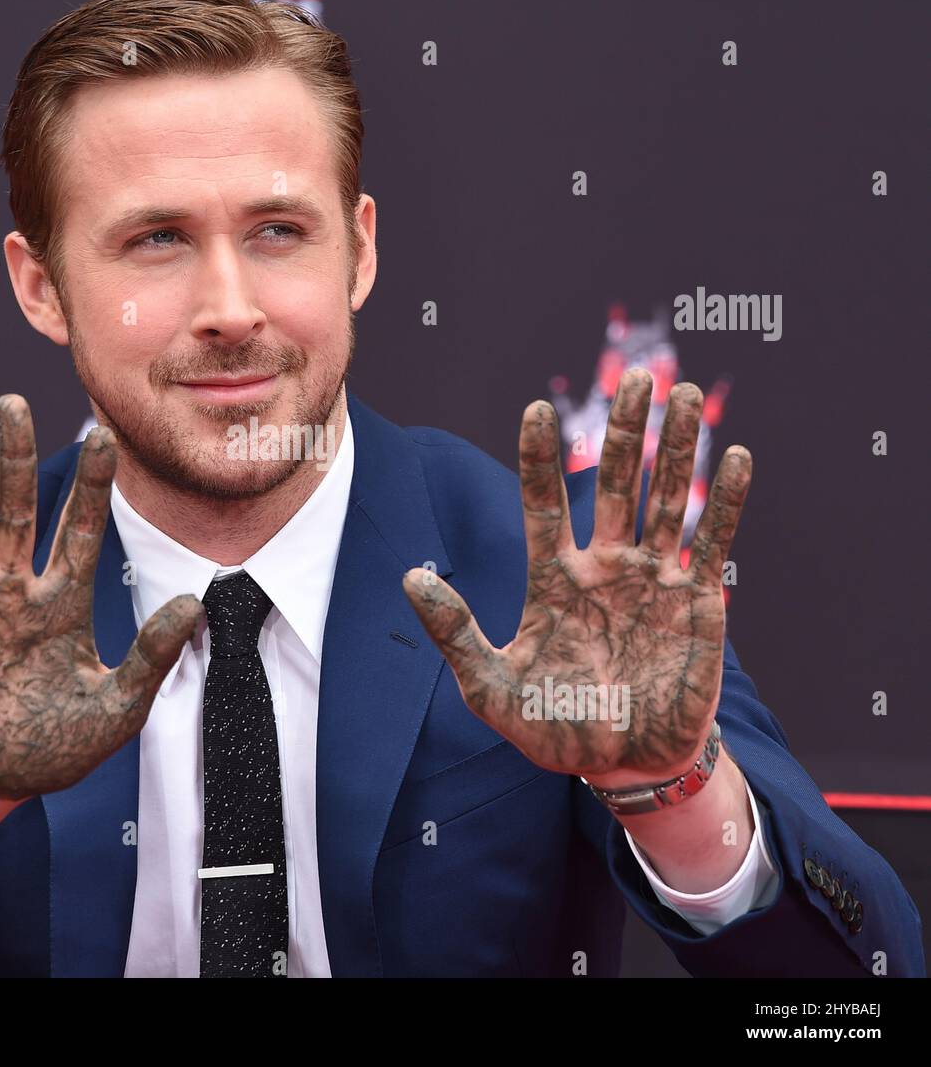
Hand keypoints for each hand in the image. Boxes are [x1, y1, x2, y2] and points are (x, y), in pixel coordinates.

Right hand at [0, 394, 202, 804]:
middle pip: (19, 509)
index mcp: (64, 605)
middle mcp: (16, 591)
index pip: (82, 531)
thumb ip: (150, 660)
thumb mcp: (114, 713)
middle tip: (12, 401)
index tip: (103, 436)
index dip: (93, 486)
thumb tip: (194, 604)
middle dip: (15, 456)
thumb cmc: (50, 752)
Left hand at [401, 368, 750, 786]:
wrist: (622, 767)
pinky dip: (724, 500)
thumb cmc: (554, 730)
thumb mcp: (490, 687)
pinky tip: (733, 456)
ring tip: (685, 391)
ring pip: (665, 499)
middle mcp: (603, 567)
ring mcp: (652, 580)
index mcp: (553, 579)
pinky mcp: (697, 602)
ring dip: (676, 448)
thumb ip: (455, 632)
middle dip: (625, 431)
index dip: (541, 458)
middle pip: (616, 484)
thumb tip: (410, 574)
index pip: (545, 503)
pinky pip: (712, 541)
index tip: (536, 409)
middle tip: (634, 377)